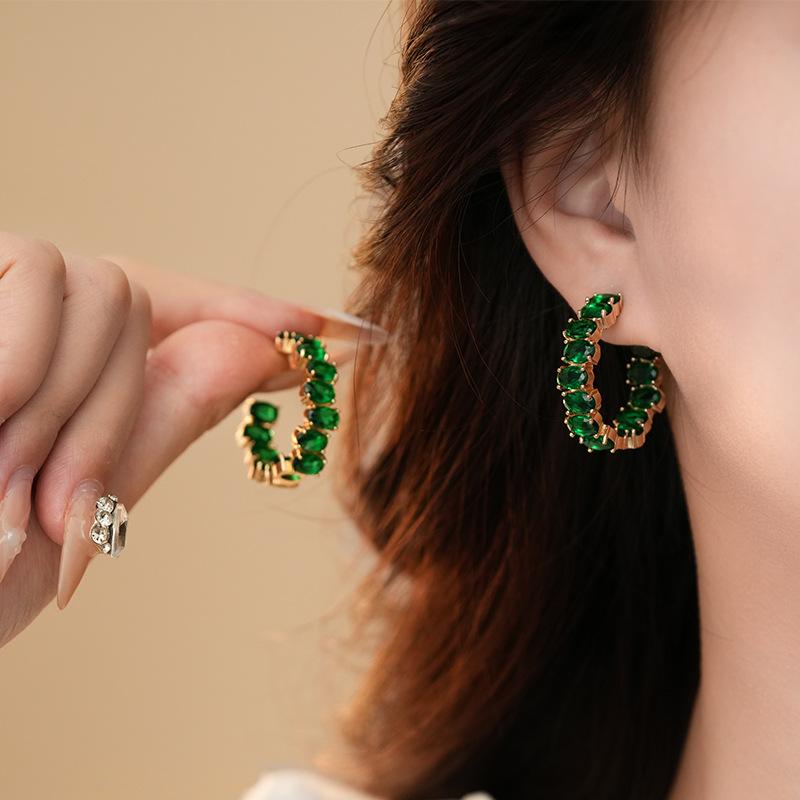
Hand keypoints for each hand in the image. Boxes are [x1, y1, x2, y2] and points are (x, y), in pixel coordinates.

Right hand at [0, 236, 382, 646]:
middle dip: (111, 413)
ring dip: (67, 409)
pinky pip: (39, 278)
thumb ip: (167, 411)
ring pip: (101, 286)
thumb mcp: (82, 499)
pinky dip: (28, 366)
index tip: (330, 324)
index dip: (249, 307)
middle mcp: (24, 316)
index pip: (172, 309)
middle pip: (134, 300)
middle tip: (59, 515)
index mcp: (66, 364)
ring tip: (4, 494)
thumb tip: (273, 348)